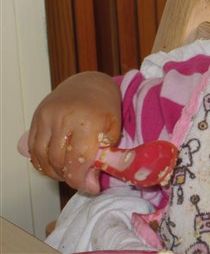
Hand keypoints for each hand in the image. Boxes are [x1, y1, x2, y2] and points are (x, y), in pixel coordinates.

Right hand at [26, 72, 121, 193]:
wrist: (89, 84)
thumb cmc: (105, 107)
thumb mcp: (113, 130)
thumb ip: (104, 156)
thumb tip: (89, 183)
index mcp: (87, 122)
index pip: (77, 161)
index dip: (82, 180)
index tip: (91, 188)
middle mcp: (63, 119)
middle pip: (59, 161)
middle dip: (70, 177)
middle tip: (81, 179)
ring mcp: (47, 117)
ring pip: (42, 157)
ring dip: (54, 172)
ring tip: (69, 172)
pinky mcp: (37, 117)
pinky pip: (33, 148)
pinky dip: (42, 162)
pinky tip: (55, 164)